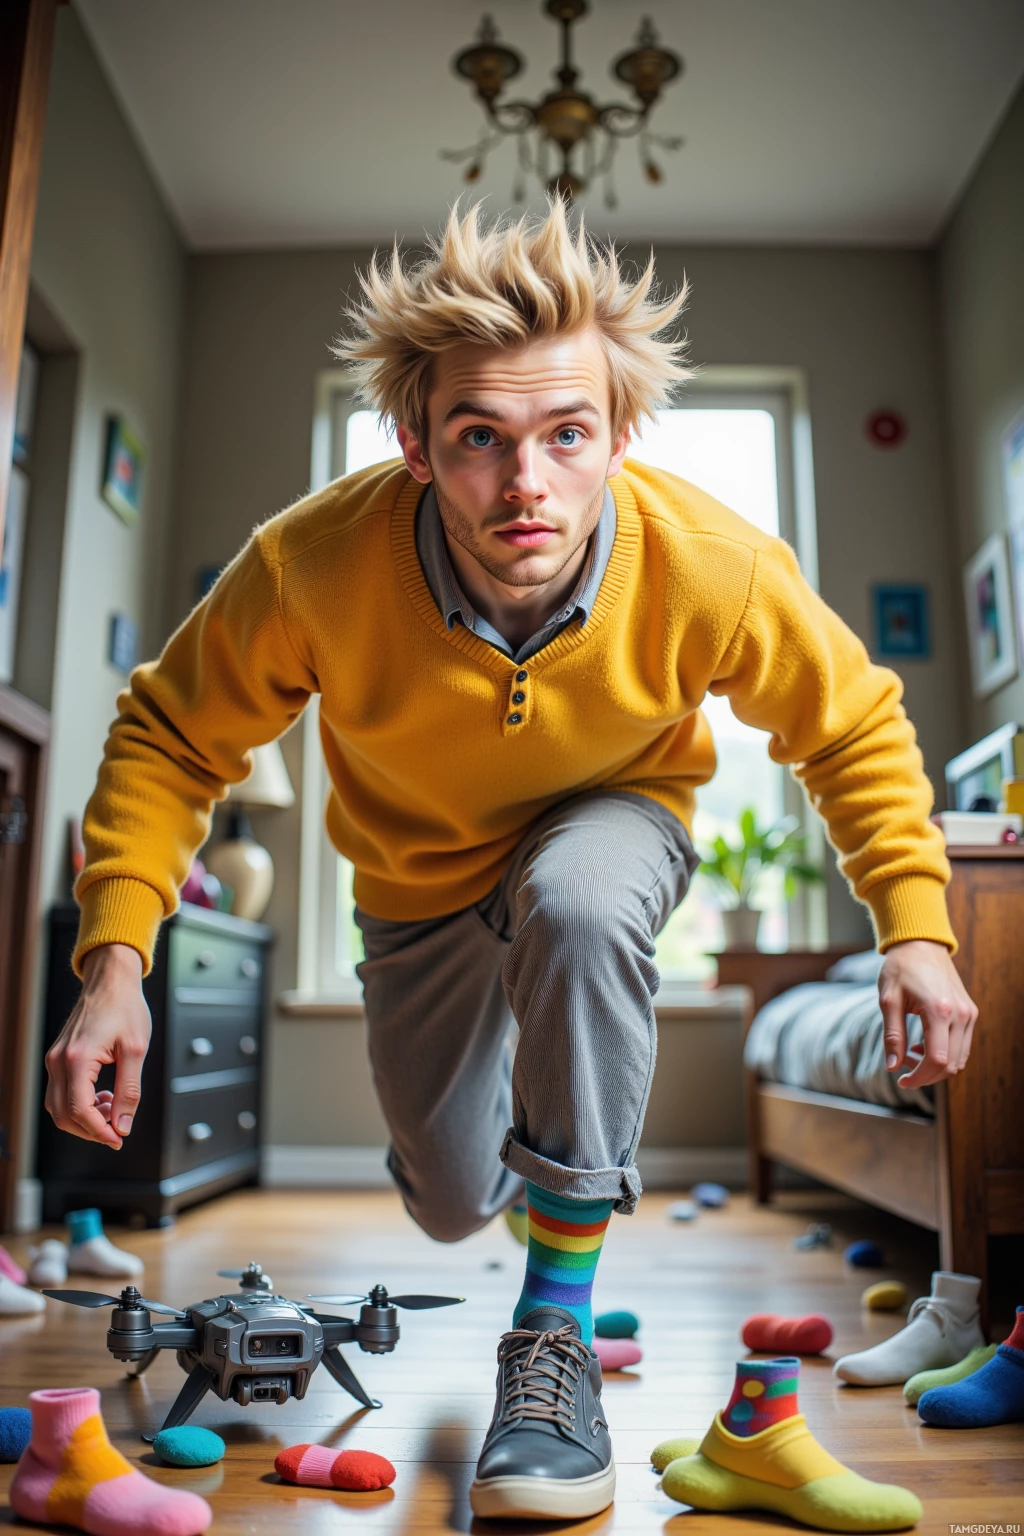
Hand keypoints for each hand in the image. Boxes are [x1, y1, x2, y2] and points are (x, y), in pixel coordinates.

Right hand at [44, 943, 150, 1148]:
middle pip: (64, 1115)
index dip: (99, 1131)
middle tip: (118, 1129)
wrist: (111, 982)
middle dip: (91, 1129)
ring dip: (84, 1118)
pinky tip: (103, 1098)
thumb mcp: (136, 1050)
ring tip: (113, 1109)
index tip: (118, 1138)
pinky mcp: (58, 1058)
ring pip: (58, 1107)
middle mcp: (59, 1061)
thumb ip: (129, 1091)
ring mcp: (55, 1059)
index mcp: (77, 1059)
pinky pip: (61, 1093)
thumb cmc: (125, 1008)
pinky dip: (79, 1104)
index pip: (79, 1111)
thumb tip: (123, 1125)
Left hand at [877, 939, 976, 1089]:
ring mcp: (968, 1013)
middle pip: (950, 1064)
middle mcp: (960, 1014)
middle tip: (902, 1070)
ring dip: (936, 1067)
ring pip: (959, 1058)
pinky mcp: (970, 1012)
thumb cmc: (900, 969)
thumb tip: (892, 1067)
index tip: (901, 1080)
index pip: (936, 1060)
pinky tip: (924, 1046)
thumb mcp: (888, 1000)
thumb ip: (892, 1035)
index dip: (919, 1077)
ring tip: (911, 1055)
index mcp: (939, 1010)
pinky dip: (946, 1055)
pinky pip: (963, 1046)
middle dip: (926, 1076)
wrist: (921, 944)